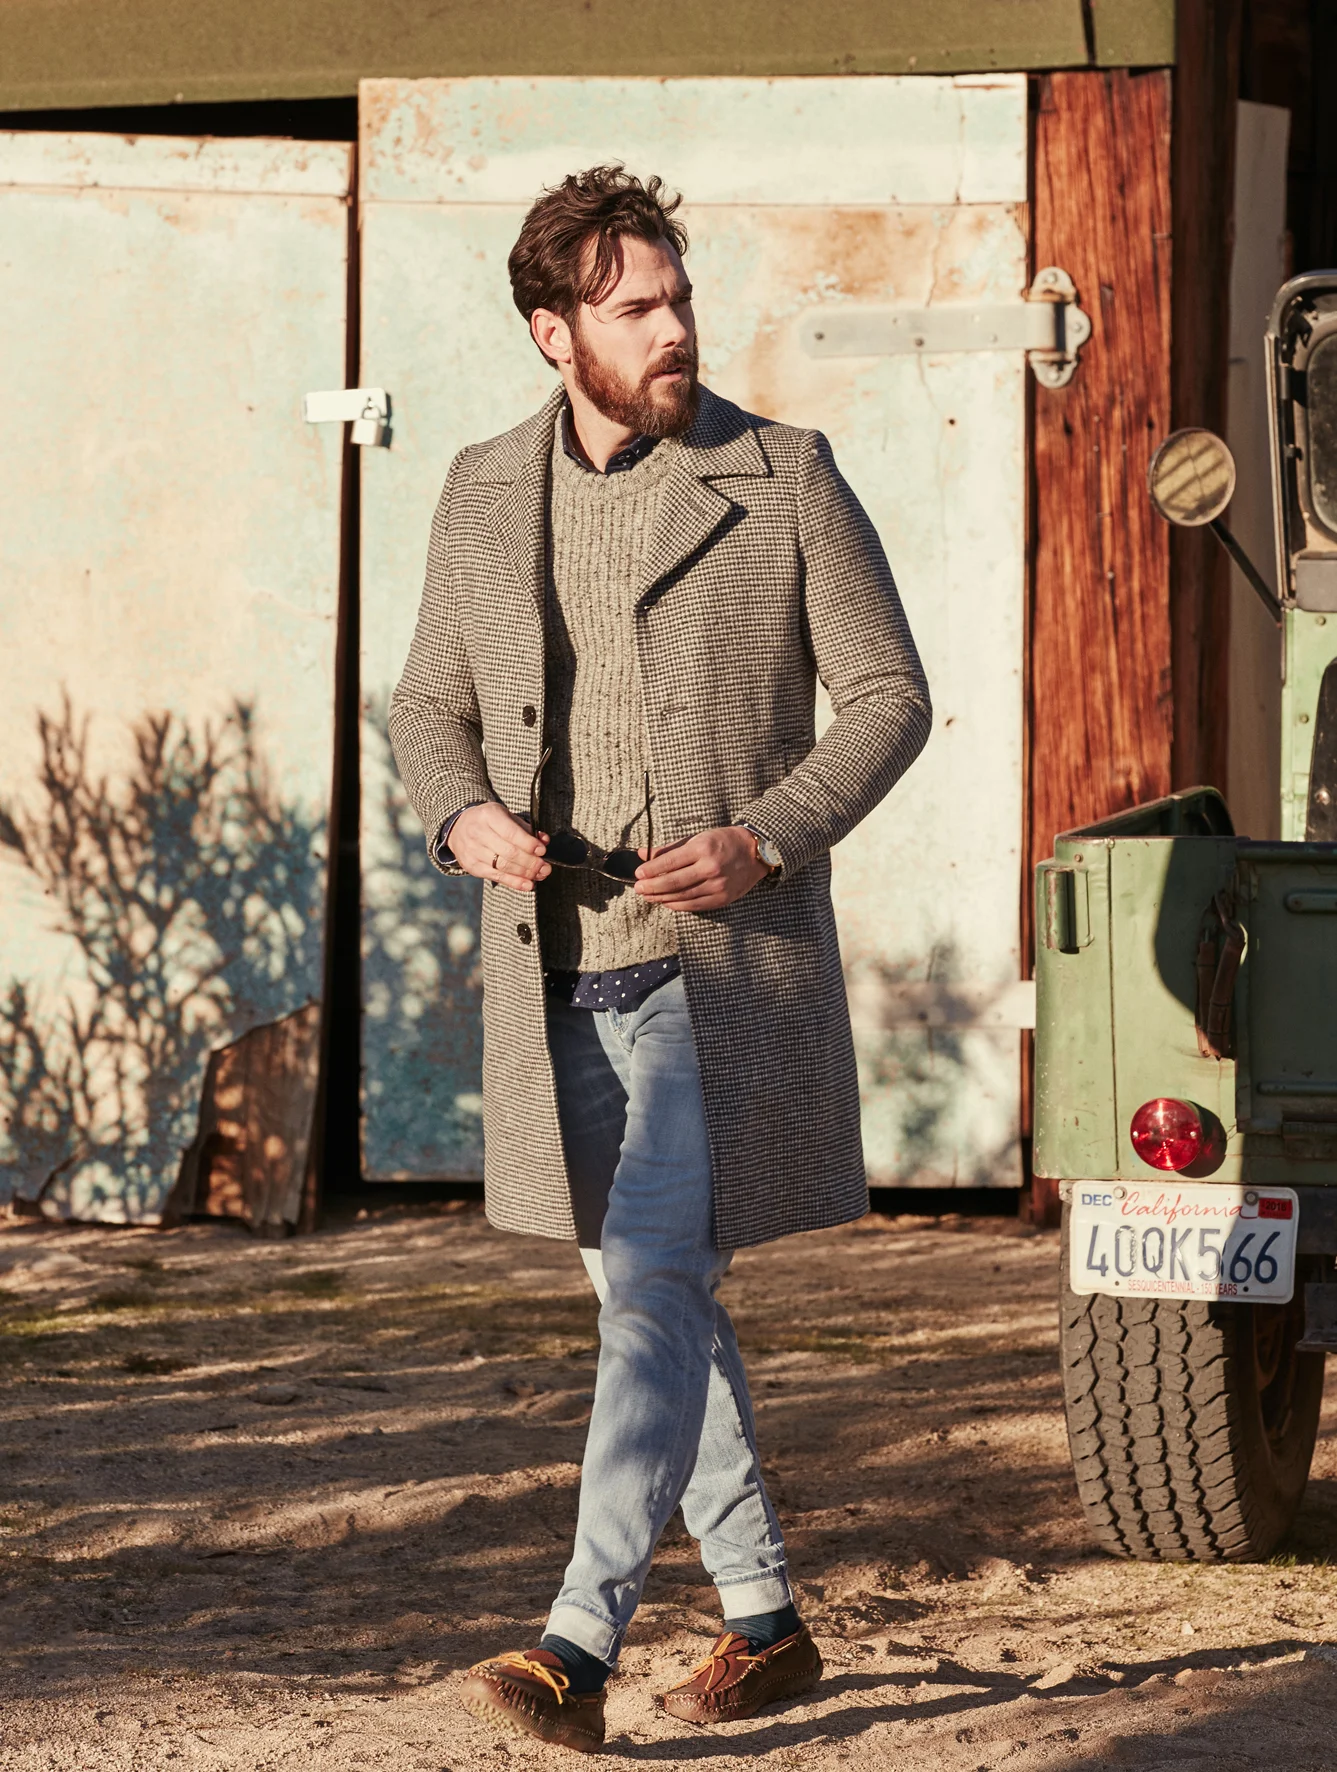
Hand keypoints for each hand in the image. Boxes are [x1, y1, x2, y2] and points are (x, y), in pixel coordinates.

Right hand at [450, 802, 550, 891]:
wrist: (459, 828)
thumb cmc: (489, 821)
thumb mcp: (506, 816)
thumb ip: (525, 828)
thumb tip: (543, 841)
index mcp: (489, 816)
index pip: (511, 833)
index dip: (528, 844)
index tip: (542, 851)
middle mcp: (478, 833)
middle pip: (508, 853)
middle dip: (530, 862)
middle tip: (545, 867)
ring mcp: (473, 851)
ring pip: (503, 867)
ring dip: (525, 873)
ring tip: (540, 875)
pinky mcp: (472, 866)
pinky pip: (496, 877)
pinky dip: (514, 882)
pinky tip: (528, 884)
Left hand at [633, 826, 769, 910]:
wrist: (755, 852)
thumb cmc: (723, 841)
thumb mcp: (697, 838)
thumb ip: (670, 849)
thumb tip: (643, 854)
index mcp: (702, 848)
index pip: (670, 862)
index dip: (651, 870)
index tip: (638, 874)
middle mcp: (710, 868)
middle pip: (673, 882)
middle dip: (652, 887)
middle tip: (638, 889)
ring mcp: (717, 885)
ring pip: (682, 896)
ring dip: (661, 898)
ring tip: (648, 896)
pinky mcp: (722, 898)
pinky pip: (694, 905)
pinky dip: (677, 905)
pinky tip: (666, 902)